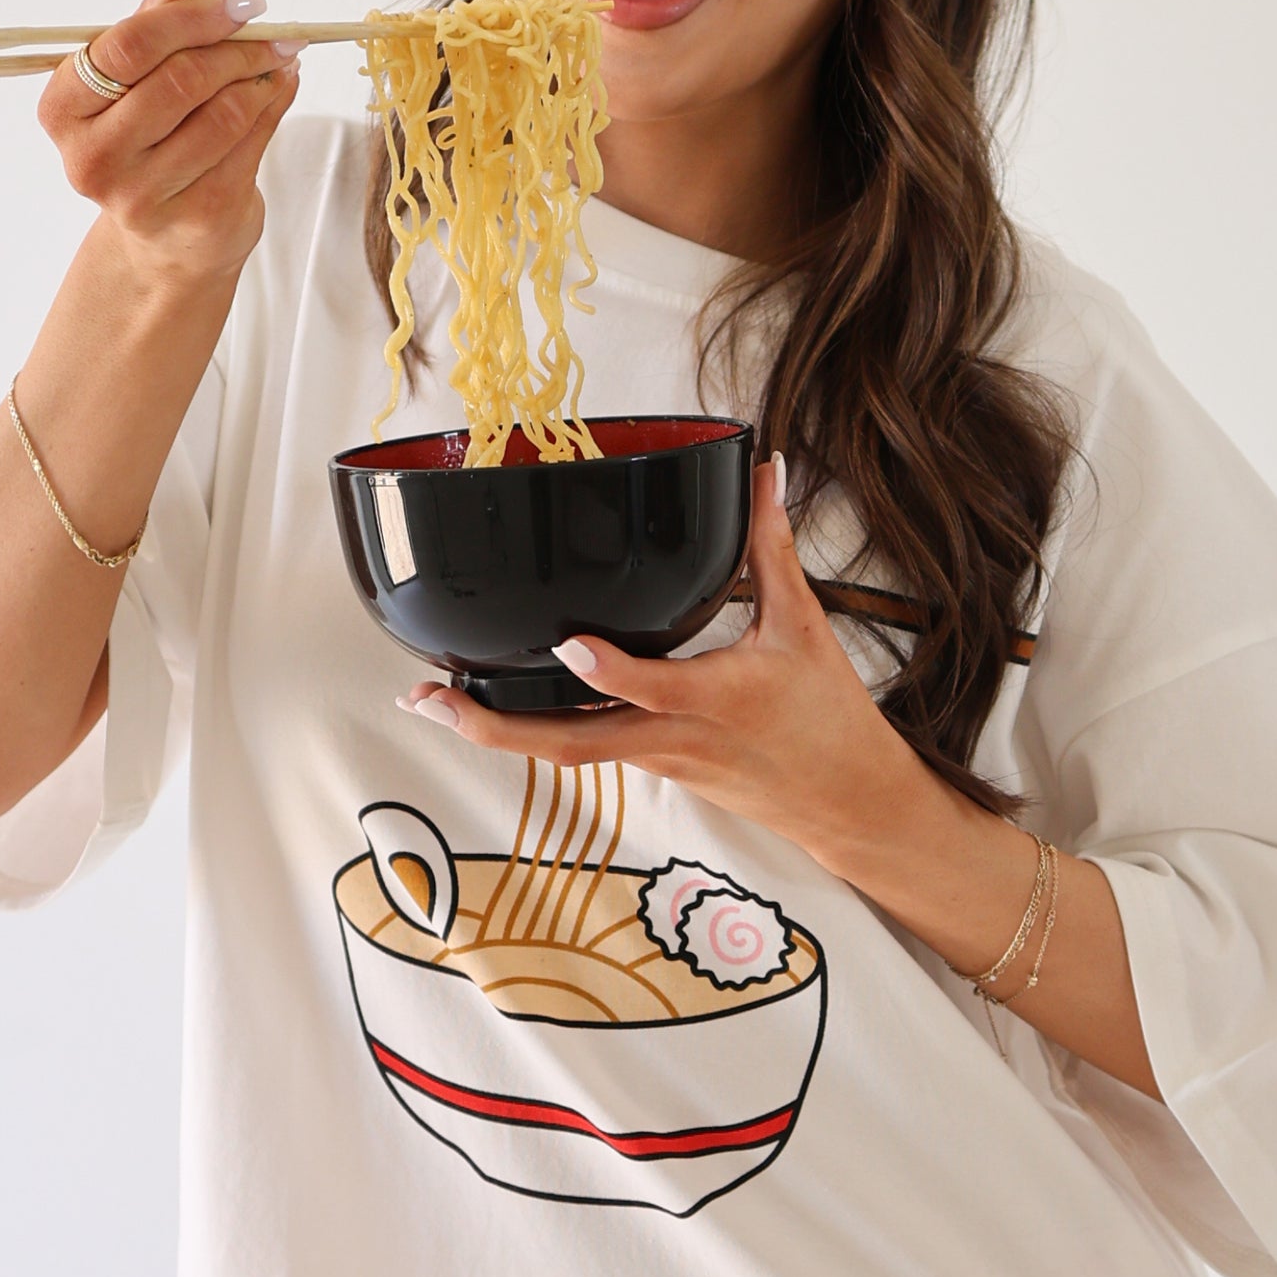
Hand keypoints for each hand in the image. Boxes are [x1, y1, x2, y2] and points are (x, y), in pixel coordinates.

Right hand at [37, 0, 300, 285]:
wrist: (168, 236)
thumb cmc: (148, 139)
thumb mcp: (140, 75)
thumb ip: (160, 20)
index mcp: (64, 108)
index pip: (128, 46)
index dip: (191, 15)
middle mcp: (93, 157)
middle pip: (179, 79)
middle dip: (236, 45)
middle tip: (271, 28)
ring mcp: (143, 194)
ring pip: (223, 112)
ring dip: (261, 74)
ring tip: (278, 56)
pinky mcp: (197, 216)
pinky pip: (250, 143)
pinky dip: (274, 104)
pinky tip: (280, 85)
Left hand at [397, 457, 919, 861]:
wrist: (847, 803)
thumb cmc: (829, 718)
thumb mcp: (804, 623)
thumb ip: (771, 544)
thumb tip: (761, 474)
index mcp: (720, 699)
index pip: (656, 688)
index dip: (609, 672)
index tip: (569, 645)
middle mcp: (677, 739)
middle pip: (573, 746)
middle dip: (495, 729)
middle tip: (429, 701)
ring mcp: (659, 761)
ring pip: (568, 754)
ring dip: (499, 733)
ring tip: (435, 702)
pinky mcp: (654, 769)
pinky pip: (585, 750)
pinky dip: (536, 731)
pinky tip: (497, 709)